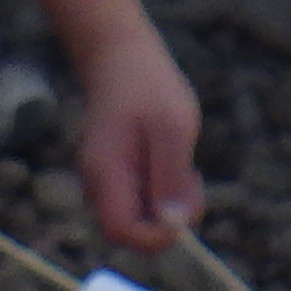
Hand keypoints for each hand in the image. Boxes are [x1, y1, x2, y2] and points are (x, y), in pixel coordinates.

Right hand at [71, 35, 202, 251]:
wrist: (120, 53)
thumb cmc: (147, 85)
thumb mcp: (171, 127)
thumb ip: (170, 178)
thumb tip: (175, 225)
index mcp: (107, 174)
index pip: (123, 233)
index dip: (156, 236)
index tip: (184, 210)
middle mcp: (100, 183)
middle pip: (132, 230)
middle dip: (168, 218)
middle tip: (191, 178)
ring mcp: (107, 178)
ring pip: (140, 215)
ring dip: (169, 201)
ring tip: (183, 160)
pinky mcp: (118, 172)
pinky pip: (142, 197)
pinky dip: (163, 188)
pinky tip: (172, 157)